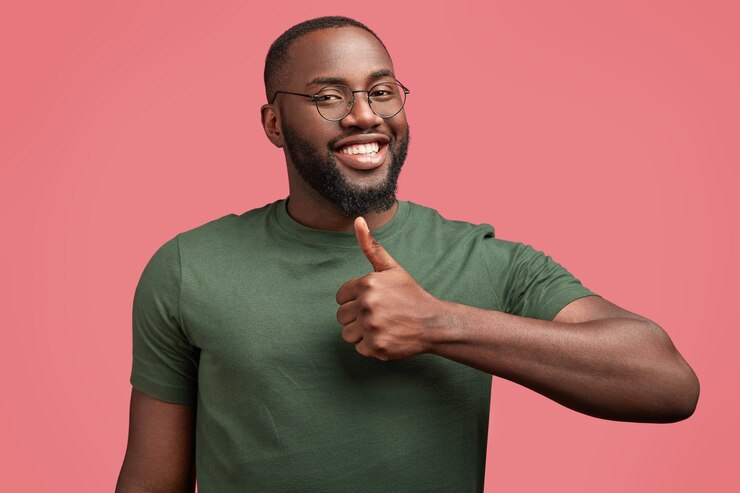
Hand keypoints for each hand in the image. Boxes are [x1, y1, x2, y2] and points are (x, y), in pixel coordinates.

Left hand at [335, 216, 441, 360]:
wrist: (433, 322)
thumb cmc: (410, 294)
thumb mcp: (391, 268)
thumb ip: (371, 246)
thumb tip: (358, 220)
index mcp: (367, 284)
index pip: (340, 298)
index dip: (354, 300)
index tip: (373, 301)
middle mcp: (367, 305)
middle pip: (341, 317)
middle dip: (356, 317)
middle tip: (379, 315)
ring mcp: (371, 327)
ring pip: (347, 334)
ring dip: (361, 333)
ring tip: (382, 326)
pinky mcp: (376, 346)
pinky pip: (359, 348)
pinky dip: (371, 346)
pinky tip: (387, 336)